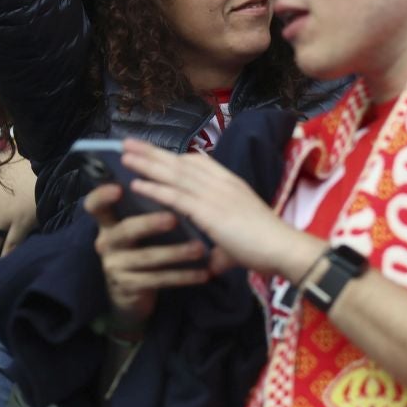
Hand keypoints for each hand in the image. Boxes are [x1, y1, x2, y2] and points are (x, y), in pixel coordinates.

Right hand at [84, 183, 210, 328]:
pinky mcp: (129, 287)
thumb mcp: (139, 224)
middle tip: (173, 218)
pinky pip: (159, 280)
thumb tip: (175, 165)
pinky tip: (204, 273)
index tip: (118, 186)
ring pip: (147, 257)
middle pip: (126, 230)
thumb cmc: (141, 245)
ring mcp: (116, 266)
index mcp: (109, 221)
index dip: (102, 195)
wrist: (131, 292)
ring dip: (176, 252)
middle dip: (149, 223)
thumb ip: (149, 201)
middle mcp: (108, 242)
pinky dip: (184, 276)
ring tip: (200, 248)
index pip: (96, 205)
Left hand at [120, 139, 319, 279]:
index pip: (201, 163)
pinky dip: (154, 188)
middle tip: (129, 142)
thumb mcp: (240, 239)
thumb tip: (214, 263)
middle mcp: (222, 183)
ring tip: (124, 155)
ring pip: (174, 175)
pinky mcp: (208, 211)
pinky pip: (175, 196)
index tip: (156, 150)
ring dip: (147, 164)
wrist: (282, 247)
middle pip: (181, 163)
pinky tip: (135, 184)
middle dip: (154, 152)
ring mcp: (214, 195)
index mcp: (232, 185)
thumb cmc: (267, 246)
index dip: (176, 156)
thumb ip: (222, 248)